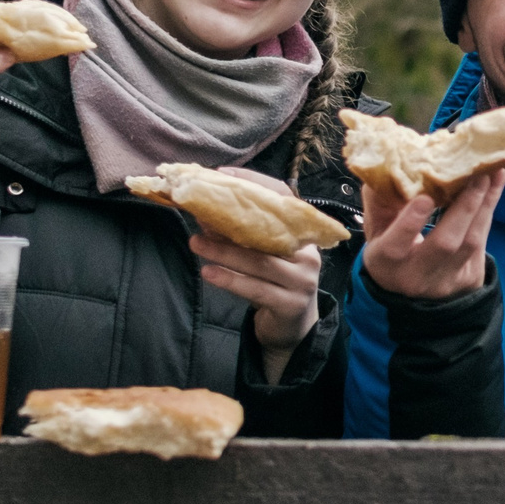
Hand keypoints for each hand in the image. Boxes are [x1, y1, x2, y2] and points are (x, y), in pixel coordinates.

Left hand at [190, 171, 326, 378]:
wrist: (292, 328)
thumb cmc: (274, 284)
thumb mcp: (262, 256)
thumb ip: (241, 236)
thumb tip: (205, 214)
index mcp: (303, 235)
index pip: (284, 198)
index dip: (255, 183)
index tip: (223, 174)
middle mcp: (308, 255)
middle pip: (269, 232)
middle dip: (231, 223)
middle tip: (198, 217)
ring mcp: (302, 281)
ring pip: (260, 262)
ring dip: (224, 252)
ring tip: (196, 243)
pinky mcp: (290, 305)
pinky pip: (257, 289)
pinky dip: (230, 280)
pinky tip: (208, 272)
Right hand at [360, 169, 504, 299]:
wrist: (410, 290)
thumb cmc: (391, 248)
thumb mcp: (377, 229)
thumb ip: (379, 201)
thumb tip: (390, 163)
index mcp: (385, 264)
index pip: (396, 247)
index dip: (409, 224)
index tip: (424, 197)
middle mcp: (417, 277)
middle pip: (445, 244)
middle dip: (463, 206)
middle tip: (476, 173)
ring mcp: (446, 280)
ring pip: (470, 242)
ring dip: (483, 204)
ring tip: (492, 172)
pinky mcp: (469, 277)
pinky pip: (482, 240)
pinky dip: (488, 209)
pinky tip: (496, 184)